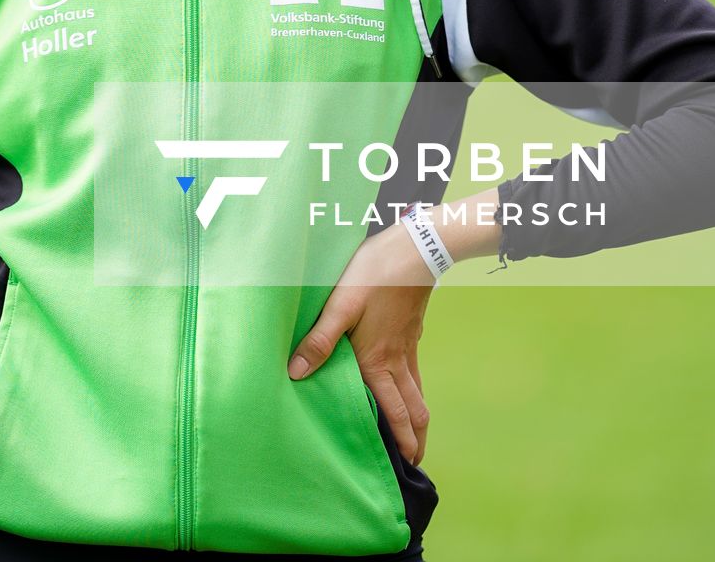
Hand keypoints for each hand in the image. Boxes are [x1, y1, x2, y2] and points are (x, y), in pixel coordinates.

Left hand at [287, 221, 434, 464]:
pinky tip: (408, 385)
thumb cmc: (375, 275)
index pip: (393, 412)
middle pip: (413, 408)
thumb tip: (297, 373)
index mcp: (377, 360)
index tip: (405, 466)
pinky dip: (415, 388)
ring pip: (417, 390)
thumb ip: (319, 339)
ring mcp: (408, 345)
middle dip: (416, 437)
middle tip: (415, 461)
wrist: (416, 248)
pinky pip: (415, 370)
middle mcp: (396, 359)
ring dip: (418, 416)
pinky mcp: (411, 330)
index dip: (401, 440)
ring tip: (417, 433)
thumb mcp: (340, 304)